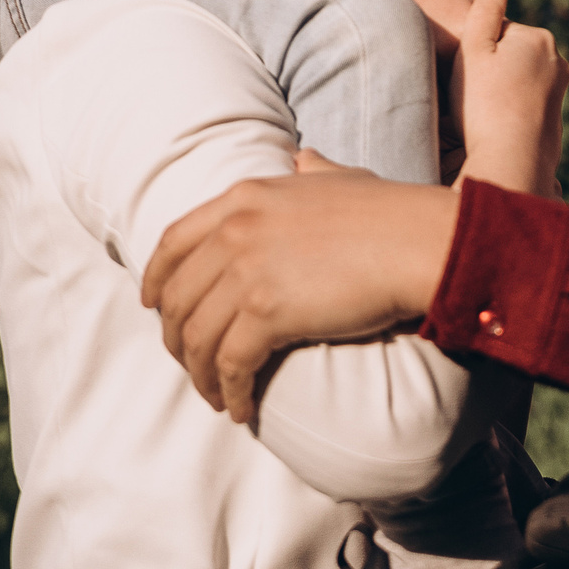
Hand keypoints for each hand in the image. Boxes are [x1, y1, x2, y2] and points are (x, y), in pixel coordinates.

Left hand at [141, 154, 459, 419]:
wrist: (416, 240)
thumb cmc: (388, 212)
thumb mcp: (337, 177)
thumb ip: (311, 170)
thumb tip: (303, 160)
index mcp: (243, 196)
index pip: (174, 241)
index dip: (156, 278)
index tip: (152, 305)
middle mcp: (235, 229)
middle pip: (177, 296)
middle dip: (175, 338)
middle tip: (189, 363)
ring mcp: (247, 270)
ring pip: (196, 336)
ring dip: (200, 374)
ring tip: (216, 397)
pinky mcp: (266, 312)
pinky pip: (229, 363)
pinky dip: (230, 391)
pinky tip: (240, 407)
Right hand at [449, 0, 568, 195]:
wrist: (510, 163)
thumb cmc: (484, 104)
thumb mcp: (474, 49)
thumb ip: (485, 11)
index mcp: (538, 38)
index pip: (496, 33)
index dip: (474, 54)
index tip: (469, 77)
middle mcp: (558, 62)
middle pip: (509, 57)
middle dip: (490, 72)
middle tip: (473, 98)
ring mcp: (559, 94)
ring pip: (516, 82)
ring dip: (499, 94)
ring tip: (482, 117)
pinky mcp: (555, 122)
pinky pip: (523, 108)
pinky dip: (509, 115)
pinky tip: (495, 130)